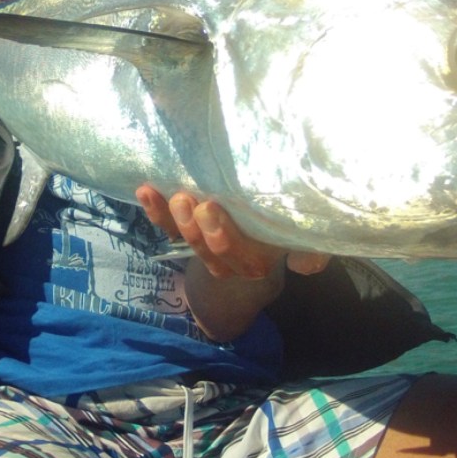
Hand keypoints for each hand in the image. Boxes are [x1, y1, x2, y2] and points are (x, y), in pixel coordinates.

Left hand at [135, 187, 329, 279]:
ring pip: (191, 243)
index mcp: (266, 256)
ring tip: (175, 197)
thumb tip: (305, 266)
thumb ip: (310, 246)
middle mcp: (237, 258)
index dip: (226, 240)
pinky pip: (170, 227)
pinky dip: (157, 211)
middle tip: (194, 202)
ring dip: (178, 223)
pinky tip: (146, 191)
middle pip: (215, 255)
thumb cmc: (289, 214)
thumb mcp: (306, 230)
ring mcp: (210, 245)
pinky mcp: (190, 230)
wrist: (266, 207)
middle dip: (200, 231)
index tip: (211, 208)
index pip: (248, 261)